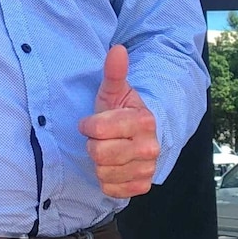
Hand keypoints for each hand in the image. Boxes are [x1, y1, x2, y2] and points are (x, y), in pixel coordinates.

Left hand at [78, 45, 159, 198]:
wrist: (141, 136)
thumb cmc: (121, 112)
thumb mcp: (114, 92)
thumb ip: (114, 72)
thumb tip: (117, 49)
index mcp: (144, 121)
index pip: (98, 129)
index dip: (88, 125)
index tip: (91, 122)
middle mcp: (150, 147)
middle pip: (99, 153)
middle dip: (92, 144)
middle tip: (99, 138)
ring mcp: (147, 168)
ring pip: (103, 172)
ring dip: (98, 163)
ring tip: (107, 150)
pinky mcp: (142, 186)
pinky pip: (111, 189)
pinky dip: (106, 180)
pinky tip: (112, 166)